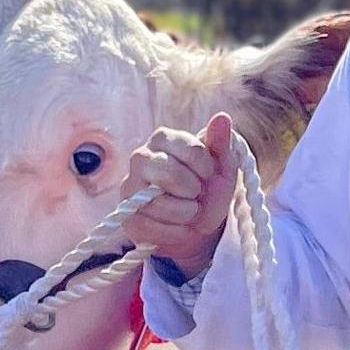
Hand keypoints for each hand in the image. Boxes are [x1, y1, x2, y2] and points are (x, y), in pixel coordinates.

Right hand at [120, 113, 235, 279]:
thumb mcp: (222, 168)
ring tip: (190, 212)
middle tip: (197, 194)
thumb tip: (222, 117)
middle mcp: (141, 158)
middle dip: (193, 191)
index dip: (206, 167)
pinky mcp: (127, 216)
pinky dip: (174, 232)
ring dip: (186, 214)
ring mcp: (130, 187)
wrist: (198, 227)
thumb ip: (220, 143)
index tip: (209, 175)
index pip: (190, 149)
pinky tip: (182, 228)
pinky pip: (150, 227)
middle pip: (170, 174)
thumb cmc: (208, 190)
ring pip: (158, 204)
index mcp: (163, 139)